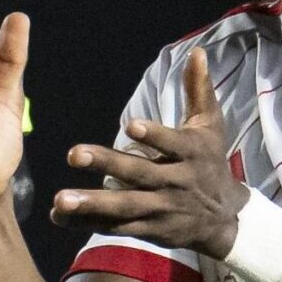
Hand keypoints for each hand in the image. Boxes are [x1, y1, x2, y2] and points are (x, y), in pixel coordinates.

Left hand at [48, 45, 243, 255]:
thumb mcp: (210, 126)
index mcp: (191, 153)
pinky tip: (58, 217)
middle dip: (106, 164)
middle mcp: (175, 182)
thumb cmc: (210, 161)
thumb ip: (199, 90)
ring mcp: (161, 208)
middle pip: (139, 173)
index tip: (130, 126)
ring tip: (60, 199)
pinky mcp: (148, 229)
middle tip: (72, 154)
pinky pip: (115, 227)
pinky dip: (87, 224)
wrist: (223, 218)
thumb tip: (196, 52)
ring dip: (91, 203)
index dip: (153, 136)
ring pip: (124, 206)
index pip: (172, 143)